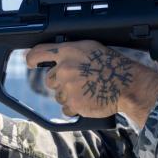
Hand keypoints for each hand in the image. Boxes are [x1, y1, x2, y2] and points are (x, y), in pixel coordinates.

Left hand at [26, 41, 157, 123]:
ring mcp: (68, 87)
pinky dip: (75, 108)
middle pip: (50, 80)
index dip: (32, 59)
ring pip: (58, 96)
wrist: (127, 84)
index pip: (39, 52)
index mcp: (68, 52)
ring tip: (87, 91)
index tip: (30, 63)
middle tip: (78, 82)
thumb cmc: (113, 65)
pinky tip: (88, 101)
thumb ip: (72, 52)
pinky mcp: (73, 104)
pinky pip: (66, 109)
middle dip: (61, 82)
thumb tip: (60, 58)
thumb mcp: (91, 48)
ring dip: (69, 96)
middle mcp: (64, 69)